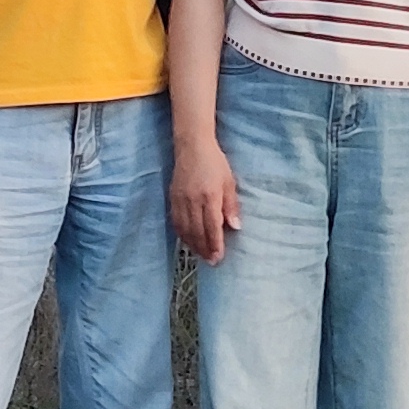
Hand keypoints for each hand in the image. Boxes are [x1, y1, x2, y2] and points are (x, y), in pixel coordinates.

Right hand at [168, 138, 238, 264]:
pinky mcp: (172, 198)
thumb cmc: (215, 162)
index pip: (212, 227)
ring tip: (201, 255)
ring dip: (193, 245)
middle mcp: (193, 200)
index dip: (215, 244)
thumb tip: (235, 227)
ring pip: (185, 229)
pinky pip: (176, 222)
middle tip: (211, 262)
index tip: (218, 258)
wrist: (192, 146)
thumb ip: (231, 206)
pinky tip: (188, 241)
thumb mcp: (229, 182)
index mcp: (210, 196)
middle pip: (197, 232)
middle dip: (204, 249)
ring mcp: (180, 200)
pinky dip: (182, 234)